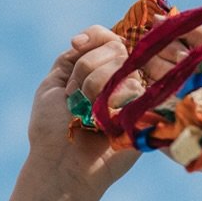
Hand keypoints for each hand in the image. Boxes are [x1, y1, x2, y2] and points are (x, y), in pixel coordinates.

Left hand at [26, 35, 138, 198]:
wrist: (60, 163)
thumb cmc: (53, 128)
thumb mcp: (54, 83)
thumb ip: (73, 57)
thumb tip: (90, 38)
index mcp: (100, 72)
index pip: (108, 37)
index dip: (95, 37)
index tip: (76, 46)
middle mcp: (122, 81)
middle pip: (115, 47)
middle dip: (86, 68)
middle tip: (76, 97)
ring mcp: (137, 97)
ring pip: (122, 65)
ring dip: (93, 86)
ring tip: (87, 113)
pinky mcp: (149, 114)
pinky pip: (135, 87)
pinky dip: (111, 101)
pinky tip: (103, 122)